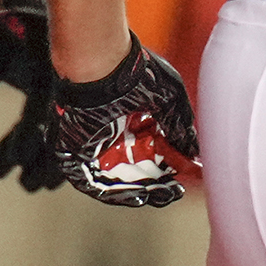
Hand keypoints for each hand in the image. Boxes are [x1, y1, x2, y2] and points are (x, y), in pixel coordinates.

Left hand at [0, 0, 60, 186]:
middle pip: (60, 132)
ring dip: (49, 160)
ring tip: (34, 185)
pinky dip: (48, 143)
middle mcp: (64, 82)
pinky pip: (55, 121)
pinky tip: (39, 163)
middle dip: (44, 163)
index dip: (28, 147)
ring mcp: (63, 85)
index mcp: (53, 72)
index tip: (11, 170)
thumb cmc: (2, 15)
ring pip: (62, 130)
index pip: (42, 118)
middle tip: (29, 187)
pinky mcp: (55, 87)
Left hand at [49, 40, 199, 207]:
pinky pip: (88, 180)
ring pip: (112, 177)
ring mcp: (92, 141)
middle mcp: (113, 129)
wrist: (100, 67)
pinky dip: (109, 191)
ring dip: (134, 191)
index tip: (180, 180)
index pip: (151, 149)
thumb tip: (193, 153)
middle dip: (153, 184)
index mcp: (134, 116)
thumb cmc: (138, 75)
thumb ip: (182, 129)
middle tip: (170, 193)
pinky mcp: (73, 151)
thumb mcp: (172, 101)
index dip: (167, 167)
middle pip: (132, 166)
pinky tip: (132, 197)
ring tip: (155, 198)